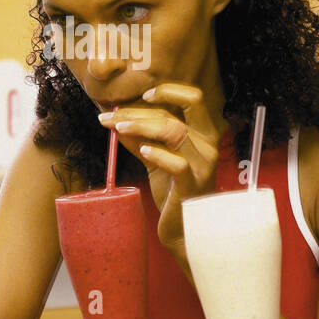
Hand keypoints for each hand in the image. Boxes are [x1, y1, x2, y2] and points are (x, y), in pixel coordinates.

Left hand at [97, 83, 220, 271]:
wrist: (183, 227)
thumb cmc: (172, 189)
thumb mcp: (155, 158)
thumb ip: (139, 138)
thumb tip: (114, 118)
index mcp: (203, 133)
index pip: (194, 98)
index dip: (170, 91)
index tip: (144, 95)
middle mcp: (208, 145)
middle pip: (175, 114)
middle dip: (138, 112)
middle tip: (110, 116)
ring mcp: (203, 165)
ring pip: (174, 132)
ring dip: (141, 126)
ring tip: (118, 128)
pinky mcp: (193, 185)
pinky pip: (178, 164)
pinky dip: (158, 153)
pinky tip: (143, 151)